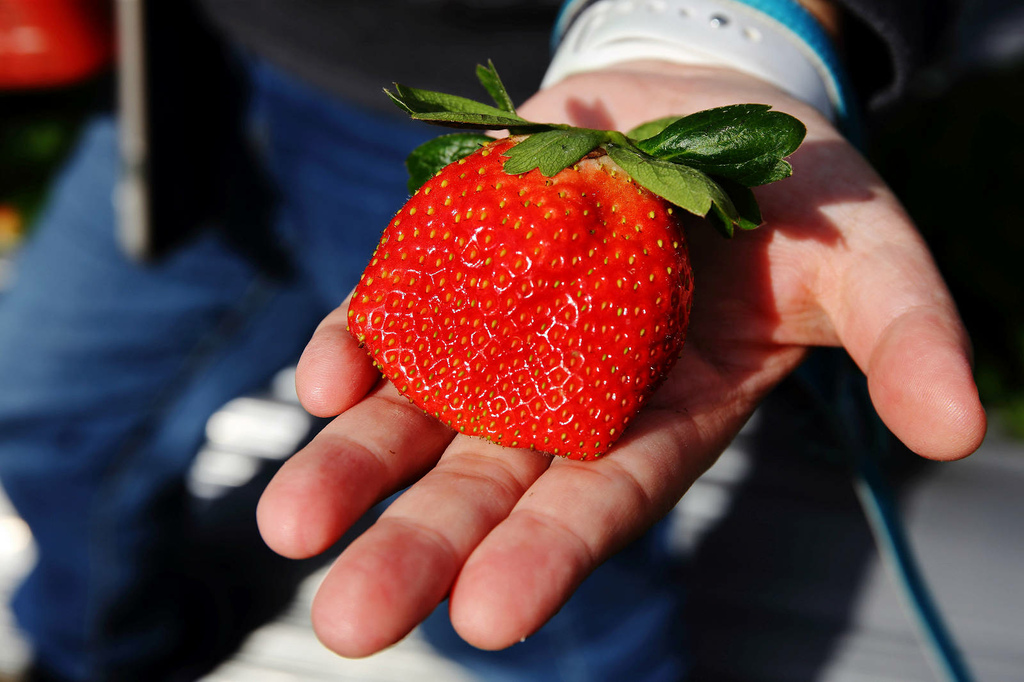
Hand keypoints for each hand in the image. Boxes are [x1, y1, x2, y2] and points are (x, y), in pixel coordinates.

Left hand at [256, 62, 985, 656]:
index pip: (598, 504)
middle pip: (484, 485)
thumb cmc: (794, 194)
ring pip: (416, 417)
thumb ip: (906, 335)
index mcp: (659, 418)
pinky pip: (392, 318)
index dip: (548, 558)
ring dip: (351, 465)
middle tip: (349, 617)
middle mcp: (566, 397)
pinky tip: (324, 380)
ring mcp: (501, 335)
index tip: (490, 619)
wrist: (705, 103)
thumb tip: (955, 423)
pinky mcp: (455, 268)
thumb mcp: (866, 254)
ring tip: (291, 522)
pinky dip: (354, 348)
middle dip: (419, 547)